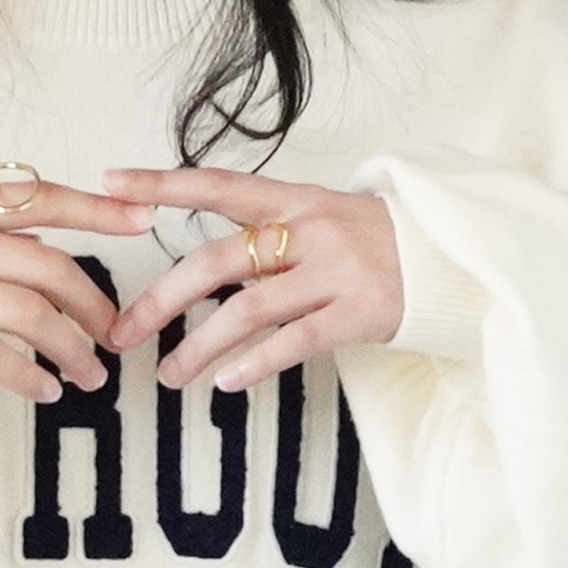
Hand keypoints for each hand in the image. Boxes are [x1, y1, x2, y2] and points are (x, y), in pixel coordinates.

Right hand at [0, 180, 156, 403]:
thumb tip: (47, 251)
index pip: (37, 199)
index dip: (96, 210)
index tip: (143, 220)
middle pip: (46, 268)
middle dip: (93, 307)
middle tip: (113, 337)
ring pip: (27, 317)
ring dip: (70, 351)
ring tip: (89, 376)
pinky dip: (28, 377)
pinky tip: (46, 391)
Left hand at [98, 165, 403, 390]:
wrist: (455, 256)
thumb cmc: (376, 244)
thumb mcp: (322, 222)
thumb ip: (267, 239)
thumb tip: (202, 270)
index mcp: (294, 200)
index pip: (217, 186)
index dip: (163, 184)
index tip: (112, 183)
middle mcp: (309, 231)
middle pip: (216, 262)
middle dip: (161, 300)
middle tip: (123, 332)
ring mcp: (335, 272)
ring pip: (248, 310)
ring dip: (199, 347)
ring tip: (169, 375)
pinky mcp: (358, 312)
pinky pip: (294, 341)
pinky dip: (254, 364)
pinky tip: (225, 384)